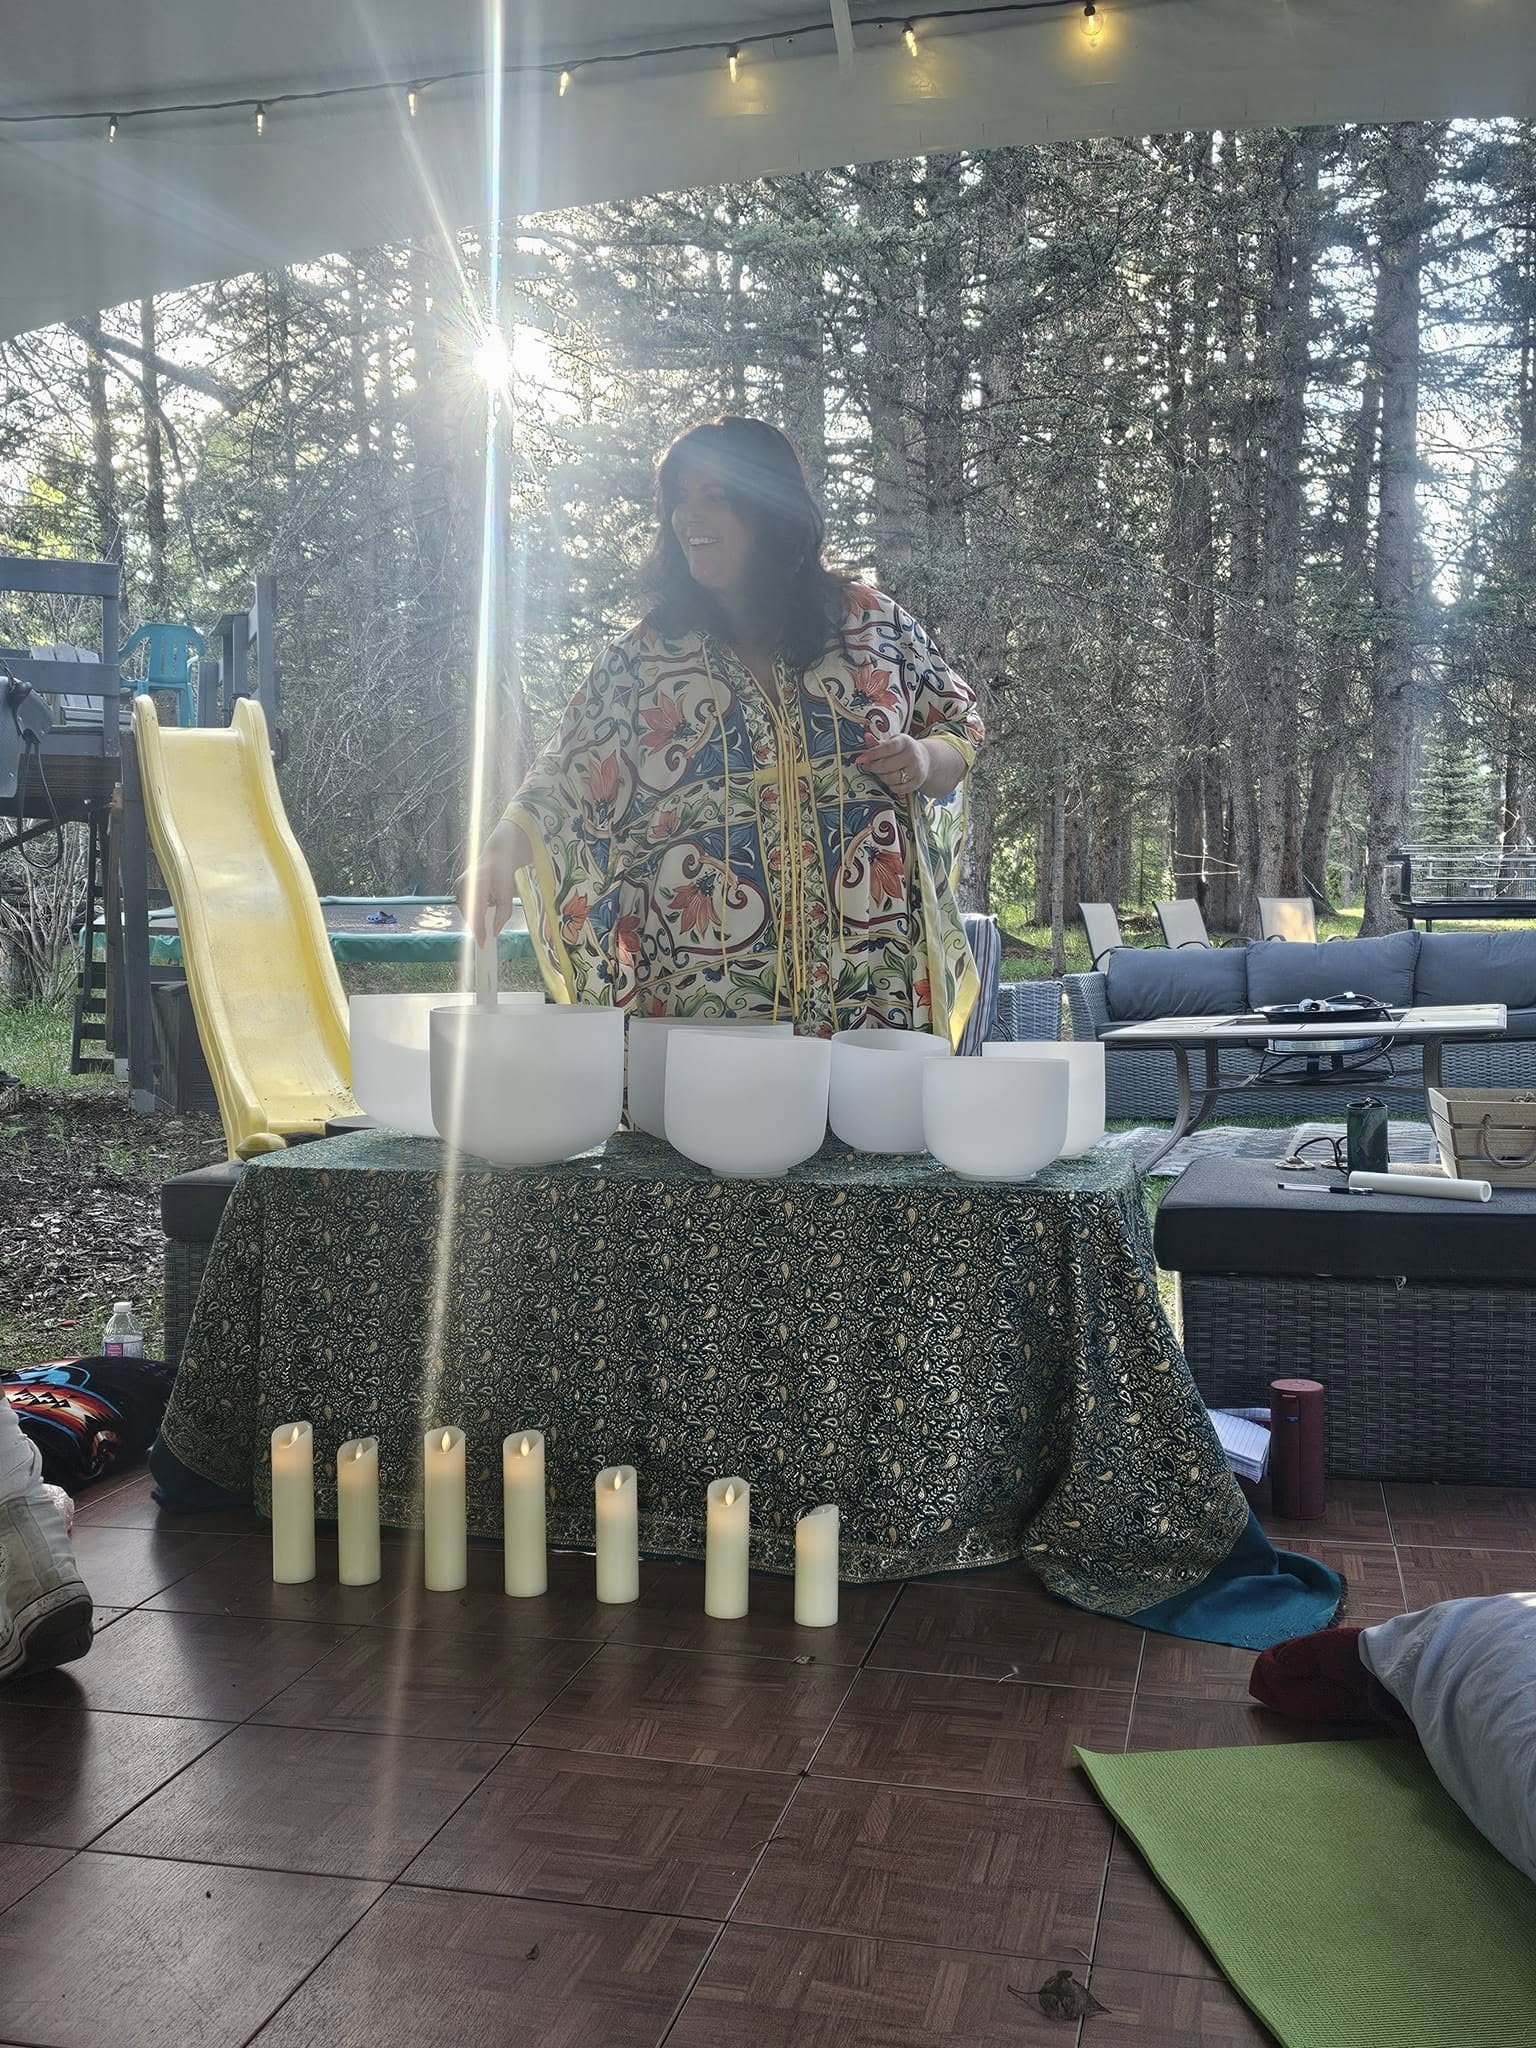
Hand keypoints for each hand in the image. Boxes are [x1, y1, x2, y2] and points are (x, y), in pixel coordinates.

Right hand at [455, 817, 530, 944]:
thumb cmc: (504, 874)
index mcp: (478, 885)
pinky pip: (466, 904)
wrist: (497, 855)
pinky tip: (485, 898)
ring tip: (491, 901)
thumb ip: (503, 915)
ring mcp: (459, 885)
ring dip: (478, 913)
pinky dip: (475, 907)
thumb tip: (495, 933)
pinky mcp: (458, 886)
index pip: (477, 915)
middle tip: (486, 934)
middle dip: (479, 924)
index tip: (482, 945)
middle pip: (470, 914)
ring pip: (467, 910)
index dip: (480, 932)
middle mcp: (465, 884)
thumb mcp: (508, 895)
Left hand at [857, 732, 930, 797]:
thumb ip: (878, 743)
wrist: (924, 760)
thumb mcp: (892, 742)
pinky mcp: (916, 783)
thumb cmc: (903, 750)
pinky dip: (891, 786)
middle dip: (873, 767)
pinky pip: (897, 789)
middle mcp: (912, 755)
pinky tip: (891, 780)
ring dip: (881, 777)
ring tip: (881, 772)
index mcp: (905, 742)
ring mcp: (915, 770)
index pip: (887, 748)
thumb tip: (866, 736)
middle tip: (867, 766)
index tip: (860, 759)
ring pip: (890, 778)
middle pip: (886, 765)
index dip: (872, 754)